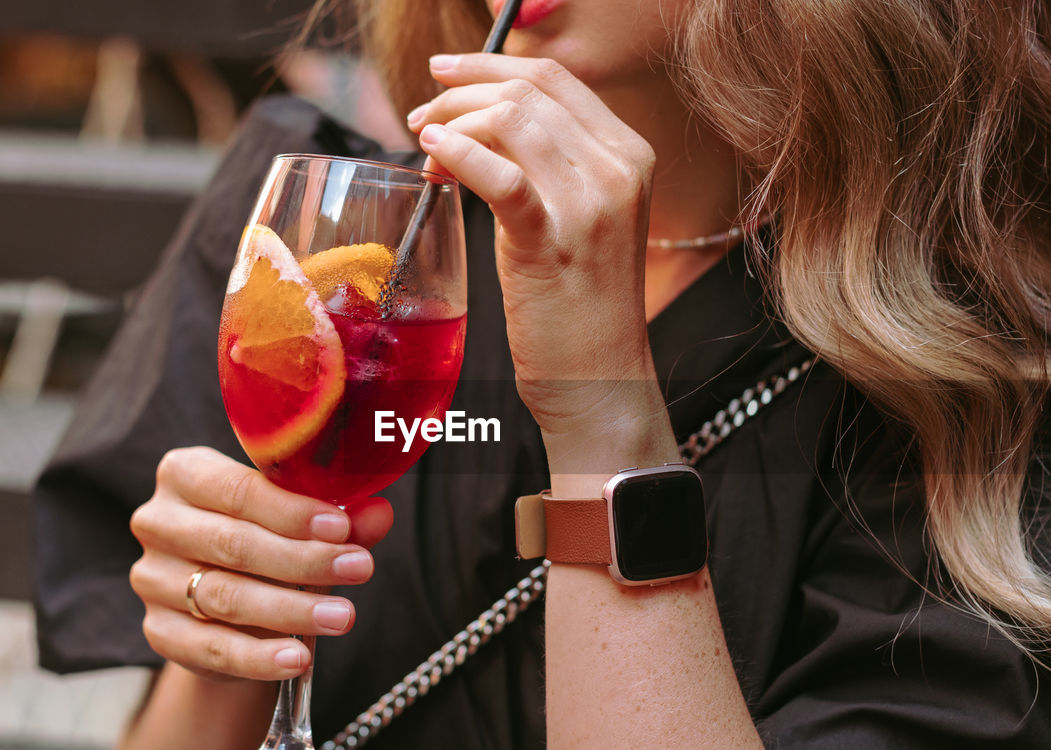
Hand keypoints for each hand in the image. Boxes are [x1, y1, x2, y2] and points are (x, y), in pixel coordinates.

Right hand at [128, 446, 393, 680]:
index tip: (342, 528)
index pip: (238, 489)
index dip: (292, 511)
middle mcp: (158, 521)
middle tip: (359, 569)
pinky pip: (209, 647)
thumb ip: (337, 518)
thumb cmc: (268, 539)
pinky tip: (297, 658)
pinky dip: (257, 657)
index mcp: (185, 473)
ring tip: (342, 616)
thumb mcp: (302, 522)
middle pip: (233, 544)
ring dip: (290, 609)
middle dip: (303, 560)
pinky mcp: (159, 631)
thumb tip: (378, 513)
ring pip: (225, 596)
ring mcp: (152, 579)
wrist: (232, 602)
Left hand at [407, 53, 668, 453]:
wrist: (601, 382)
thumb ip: (551, 168)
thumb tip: (484, 128)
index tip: (445, 77)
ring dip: (452, 122)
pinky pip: (499, 174)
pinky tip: (433, 157)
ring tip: (425, 150)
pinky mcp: (551, 240)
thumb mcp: (581, 220)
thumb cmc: (581, 309)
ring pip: (509, 119)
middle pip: (528, 89)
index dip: (490, 66)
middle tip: (421, 117)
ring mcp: (590, 204)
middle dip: (460, 92)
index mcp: (629, 156)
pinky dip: (457, 153)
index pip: (555, 78)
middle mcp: (618, 169)